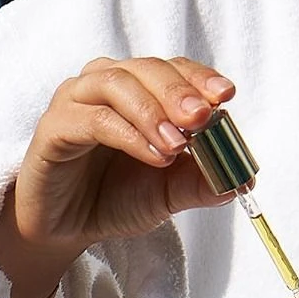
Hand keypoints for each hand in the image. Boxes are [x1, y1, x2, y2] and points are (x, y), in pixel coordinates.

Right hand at [0, 56, 236, 297]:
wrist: (66, 230)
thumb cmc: (116, 197)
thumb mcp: (169, 191)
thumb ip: (202, 181)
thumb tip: (244, 178)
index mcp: (138, 88)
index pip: (174, 68)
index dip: (200, 77)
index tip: (227, 95)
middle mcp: (106, 83)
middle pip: (147, 68)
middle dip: (179, 91)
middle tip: (202, 118)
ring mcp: (76, 100)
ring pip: (118, 83)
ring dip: (153, 110)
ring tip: (178, 144)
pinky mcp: (54, 126)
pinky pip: (94, 119)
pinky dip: (129, 134)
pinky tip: (153, 154)